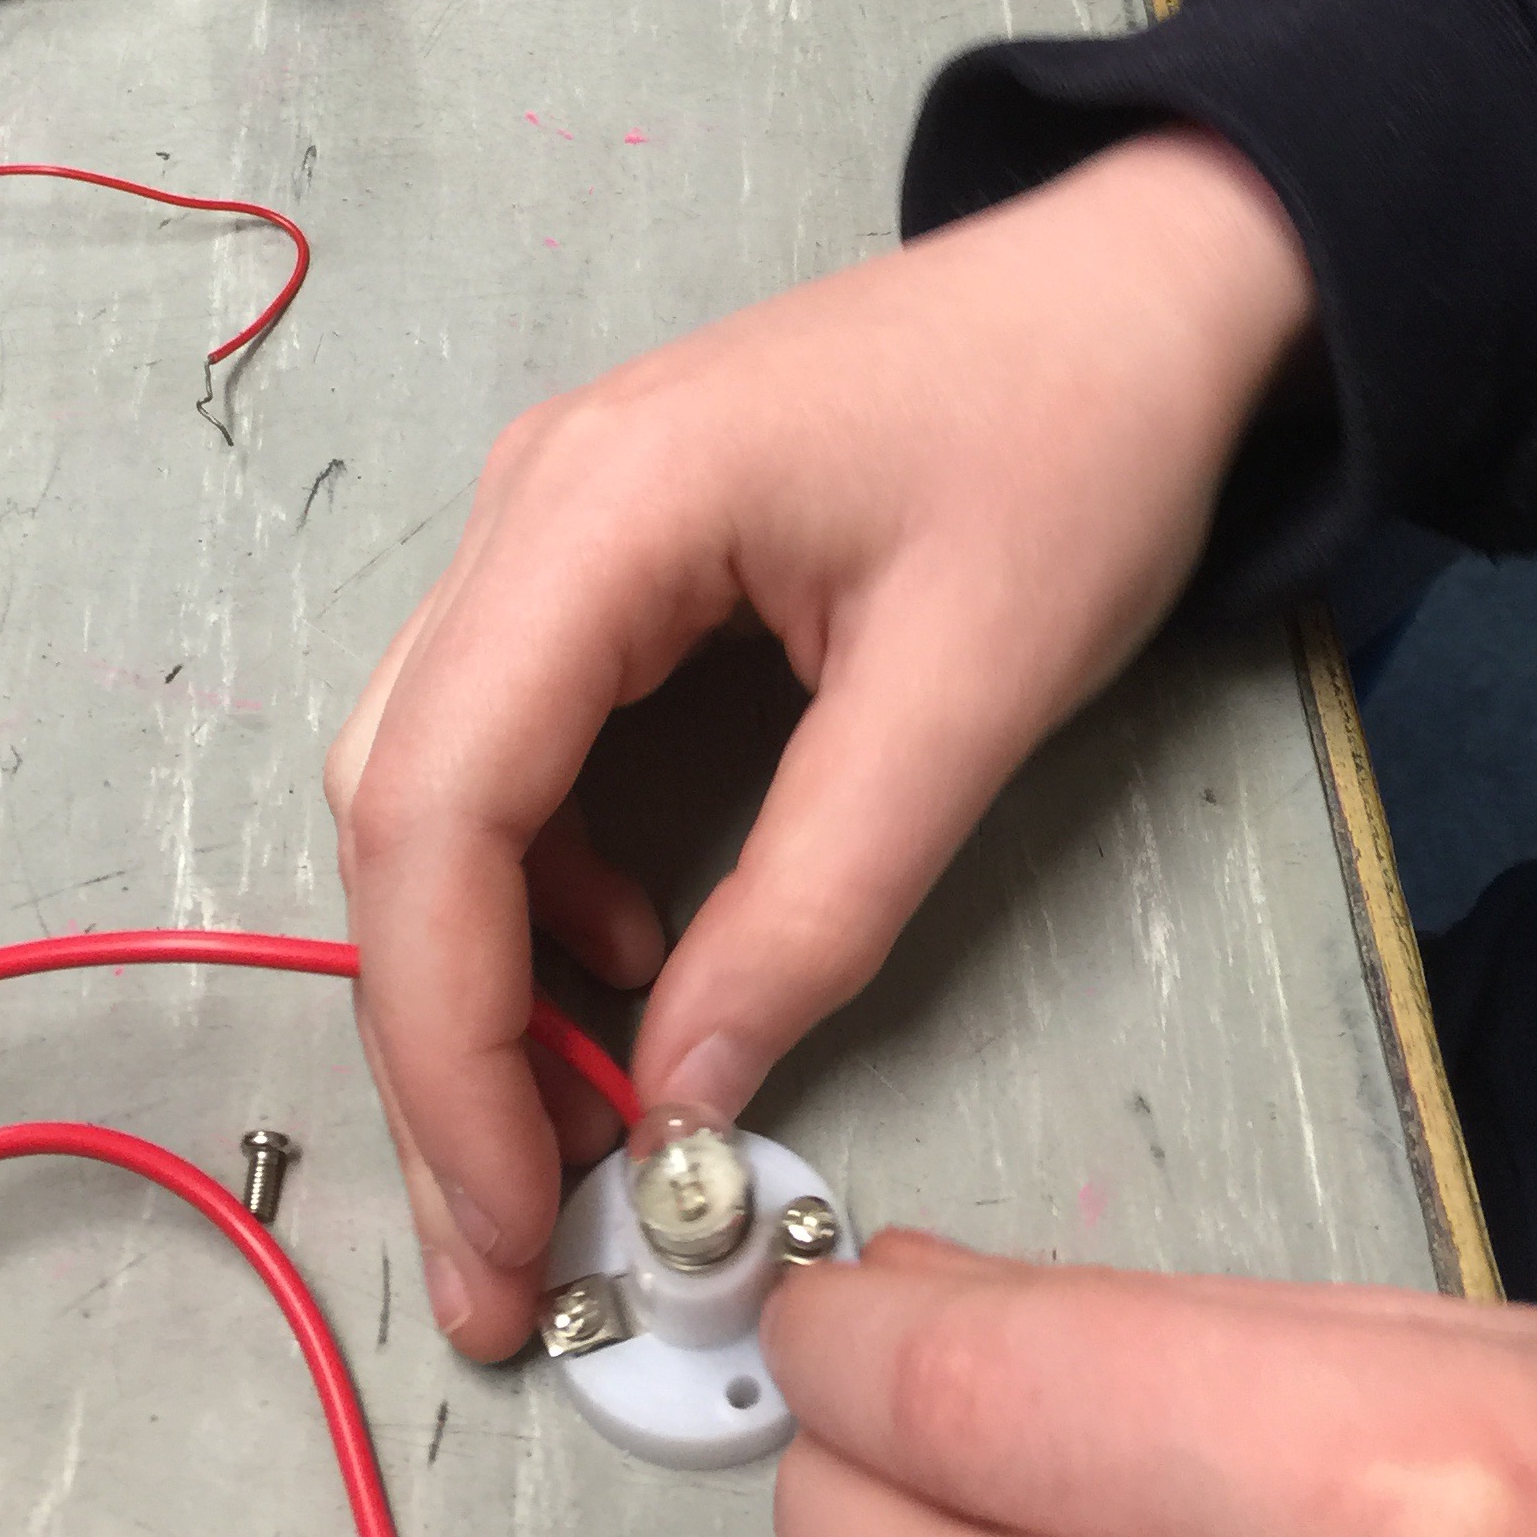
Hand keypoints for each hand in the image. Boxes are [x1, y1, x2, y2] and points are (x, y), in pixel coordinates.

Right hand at [325, 129, 1315, 1355]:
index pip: (434, 806)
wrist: (1137, 283)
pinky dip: (542, 885)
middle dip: (438, 1046)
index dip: (449, 1041)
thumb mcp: (968, 695)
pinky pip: (512, 742)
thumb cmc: (1076, 450)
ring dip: (478, 977)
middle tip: (505, 1253)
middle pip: (399, 807)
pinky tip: (636, 966)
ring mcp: (550, 519)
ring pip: (433, 785)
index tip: (519, 1220)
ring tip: (567, 1143)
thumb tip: (681, 1104)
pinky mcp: (601, 554)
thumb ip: (814, 906)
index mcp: (597, 509)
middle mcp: (527, 503)